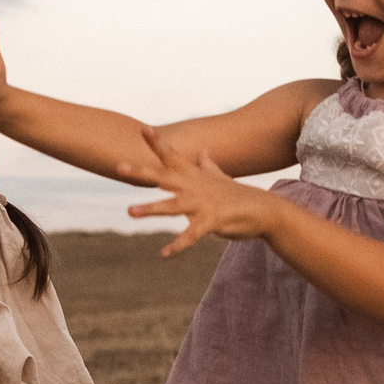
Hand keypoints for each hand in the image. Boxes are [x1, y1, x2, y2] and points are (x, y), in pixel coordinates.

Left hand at [123, 127, 276, 255]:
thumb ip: (207, 165)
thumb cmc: (238, 195)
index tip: (142, 128)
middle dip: (141, 171)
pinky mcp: (211, 222)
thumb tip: (203, 151)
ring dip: (151, 209)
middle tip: (119, 166)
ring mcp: (202, 204)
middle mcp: (194, 186)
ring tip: (130, 212)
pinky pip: (191, 236)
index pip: (172, 156)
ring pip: (172, 205)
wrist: (264, 210)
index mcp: (194, 176)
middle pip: (163, 176)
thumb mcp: (219, 177)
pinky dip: (178, 246)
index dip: (157, 143)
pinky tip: (165, 254)